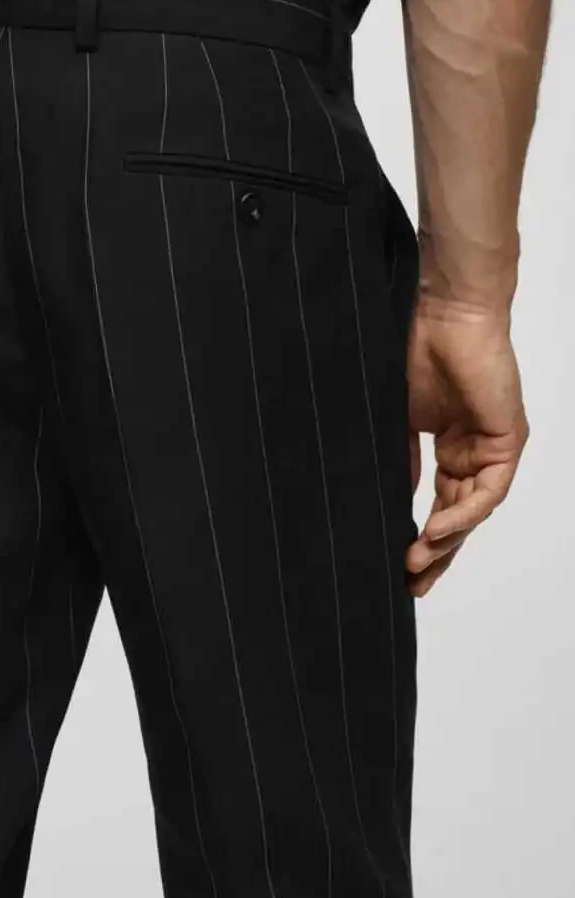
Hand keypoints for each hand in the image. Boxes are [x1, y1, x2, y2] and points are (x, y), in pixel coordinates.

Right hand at [405, 296, 528, 596]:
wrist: (442, 312)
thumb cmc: (416, 349)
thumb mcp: (398, 418)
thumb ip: (401, 461)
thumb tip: (392, 502)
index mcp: (451, 445)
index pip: (439, 503)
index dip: (420, 537)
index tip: (396, 565)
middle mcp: (474, 451)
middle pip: (458, 516)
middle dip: (436, 554)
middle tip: (411, 585)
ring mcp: (492, 446)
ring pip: (473, 510)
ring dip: (446, 541)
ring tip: (416, 564)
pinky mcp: (506, 439)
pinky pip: (488, 490)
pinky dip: (463, 513)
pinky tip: (436, 531)